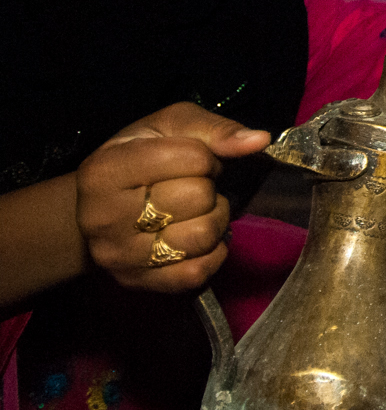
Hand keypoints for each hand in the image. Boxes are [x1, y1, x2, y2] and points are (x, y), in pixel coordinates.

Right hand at [75, 103, 270, 291]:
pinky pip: (199, 272)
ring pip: (202, 236)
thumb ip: (215, 130)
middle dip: (208, 188)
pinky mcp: (137, 283)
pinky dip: (213, 252)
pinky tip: (198, 237)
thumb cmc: (140, 157)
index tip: (192, 160)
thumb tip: (259, 139)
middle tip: (192, 186)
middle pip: (198, 197)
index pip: (193, 158)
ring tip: (196, 211)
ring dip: (214, 220)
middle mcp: (102, 218)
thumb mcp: (171, 126)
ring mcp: (117, 256)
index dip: (206, 156)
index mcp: (104, 170)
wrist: (103, 205)